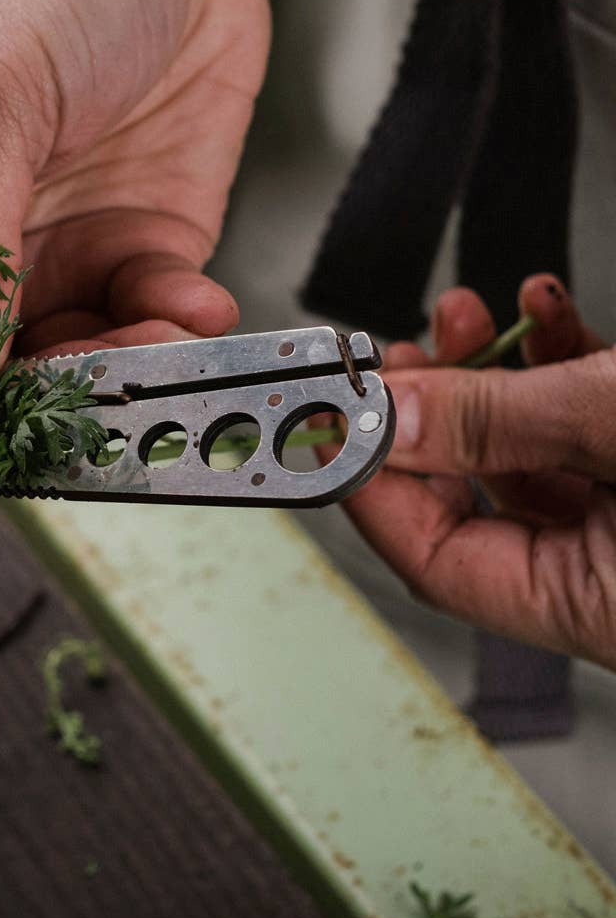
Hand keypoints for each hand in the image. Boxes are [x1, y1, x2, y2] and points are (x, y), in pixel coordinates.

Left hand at [342, 275, 615, 666]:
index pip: (432, 560)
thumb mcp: (610, 425)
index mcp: (587, 606)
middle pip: (471, 502)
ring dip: (489, 374)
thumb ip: (495, 422)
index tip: (329, 414)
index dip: (369, 481)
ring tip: (466, 314)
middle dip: (428, 411)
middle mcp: (604, 579)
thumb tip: (386, 420)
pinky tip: (544, 311)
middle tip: (397, 356)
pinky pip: (582, 431)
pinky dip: (557, 368)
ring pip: (526, 455)